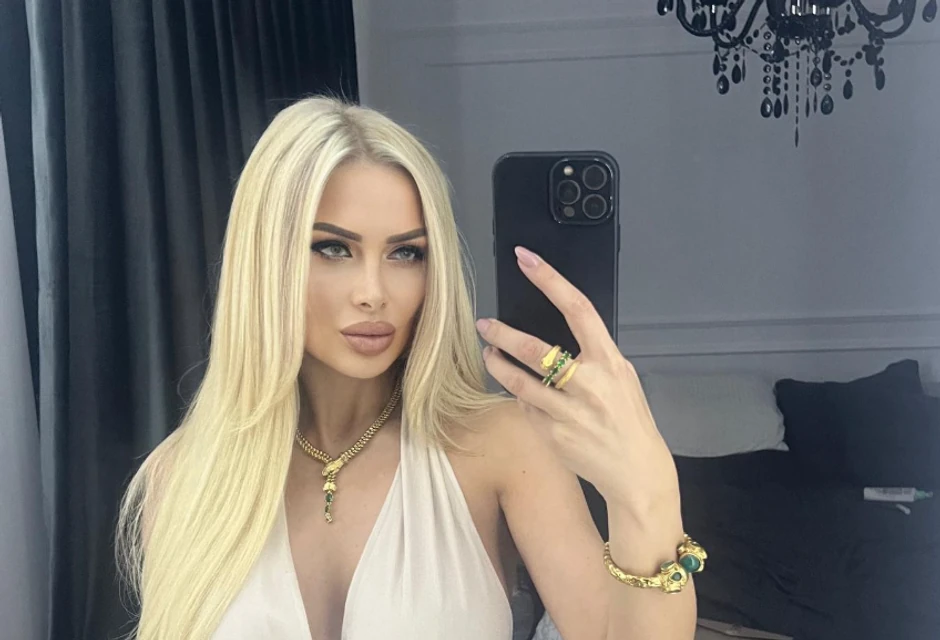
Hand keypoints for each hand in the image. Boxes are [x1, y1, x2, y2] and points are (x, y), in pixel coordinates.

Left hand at [477, 246, 679, 516]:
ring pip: (518, 381)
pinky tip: (516, 391)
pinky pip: (525, 407)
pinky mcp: (552, 434)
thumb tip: (562, 334)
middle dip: (503, 334)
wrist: (635, 471)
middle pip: (534, 349)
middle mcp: (588, 384)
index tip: (527, 260)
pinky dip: (518, 397)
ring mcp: (568, 412)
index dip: (550, 280)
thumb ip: (594, 356)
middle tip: (485, 324)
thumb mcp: (622, 378)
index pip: (578, 309)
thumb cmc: (628, 419)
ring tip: (488, 353)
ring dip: (497, 364)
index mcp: (608, 361)